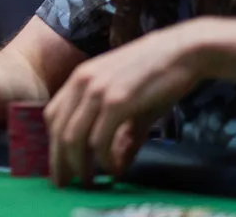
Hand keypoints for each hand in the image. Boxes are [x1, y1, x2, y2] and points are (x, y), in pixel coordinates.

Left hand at [44, 23, 204, 186]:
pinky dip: (103, 160)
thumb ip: (120, 134)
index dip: (53, 144)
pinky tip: (112, 170)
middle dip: (59, 161)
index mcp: (79, 78)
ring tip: (87, 182)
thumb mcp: (130, 103)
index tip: (59, 166)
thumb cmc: (158, 76)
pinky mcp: (116, 101)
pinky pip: (99, 139)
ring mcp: (97, 90)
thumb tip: (117, 166)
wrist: (182, 51)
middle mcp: (81, 82)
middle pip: (58, 129)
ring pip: (73, 137)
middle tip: (64, 184)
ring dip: (79, 165)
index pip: (53, 115)